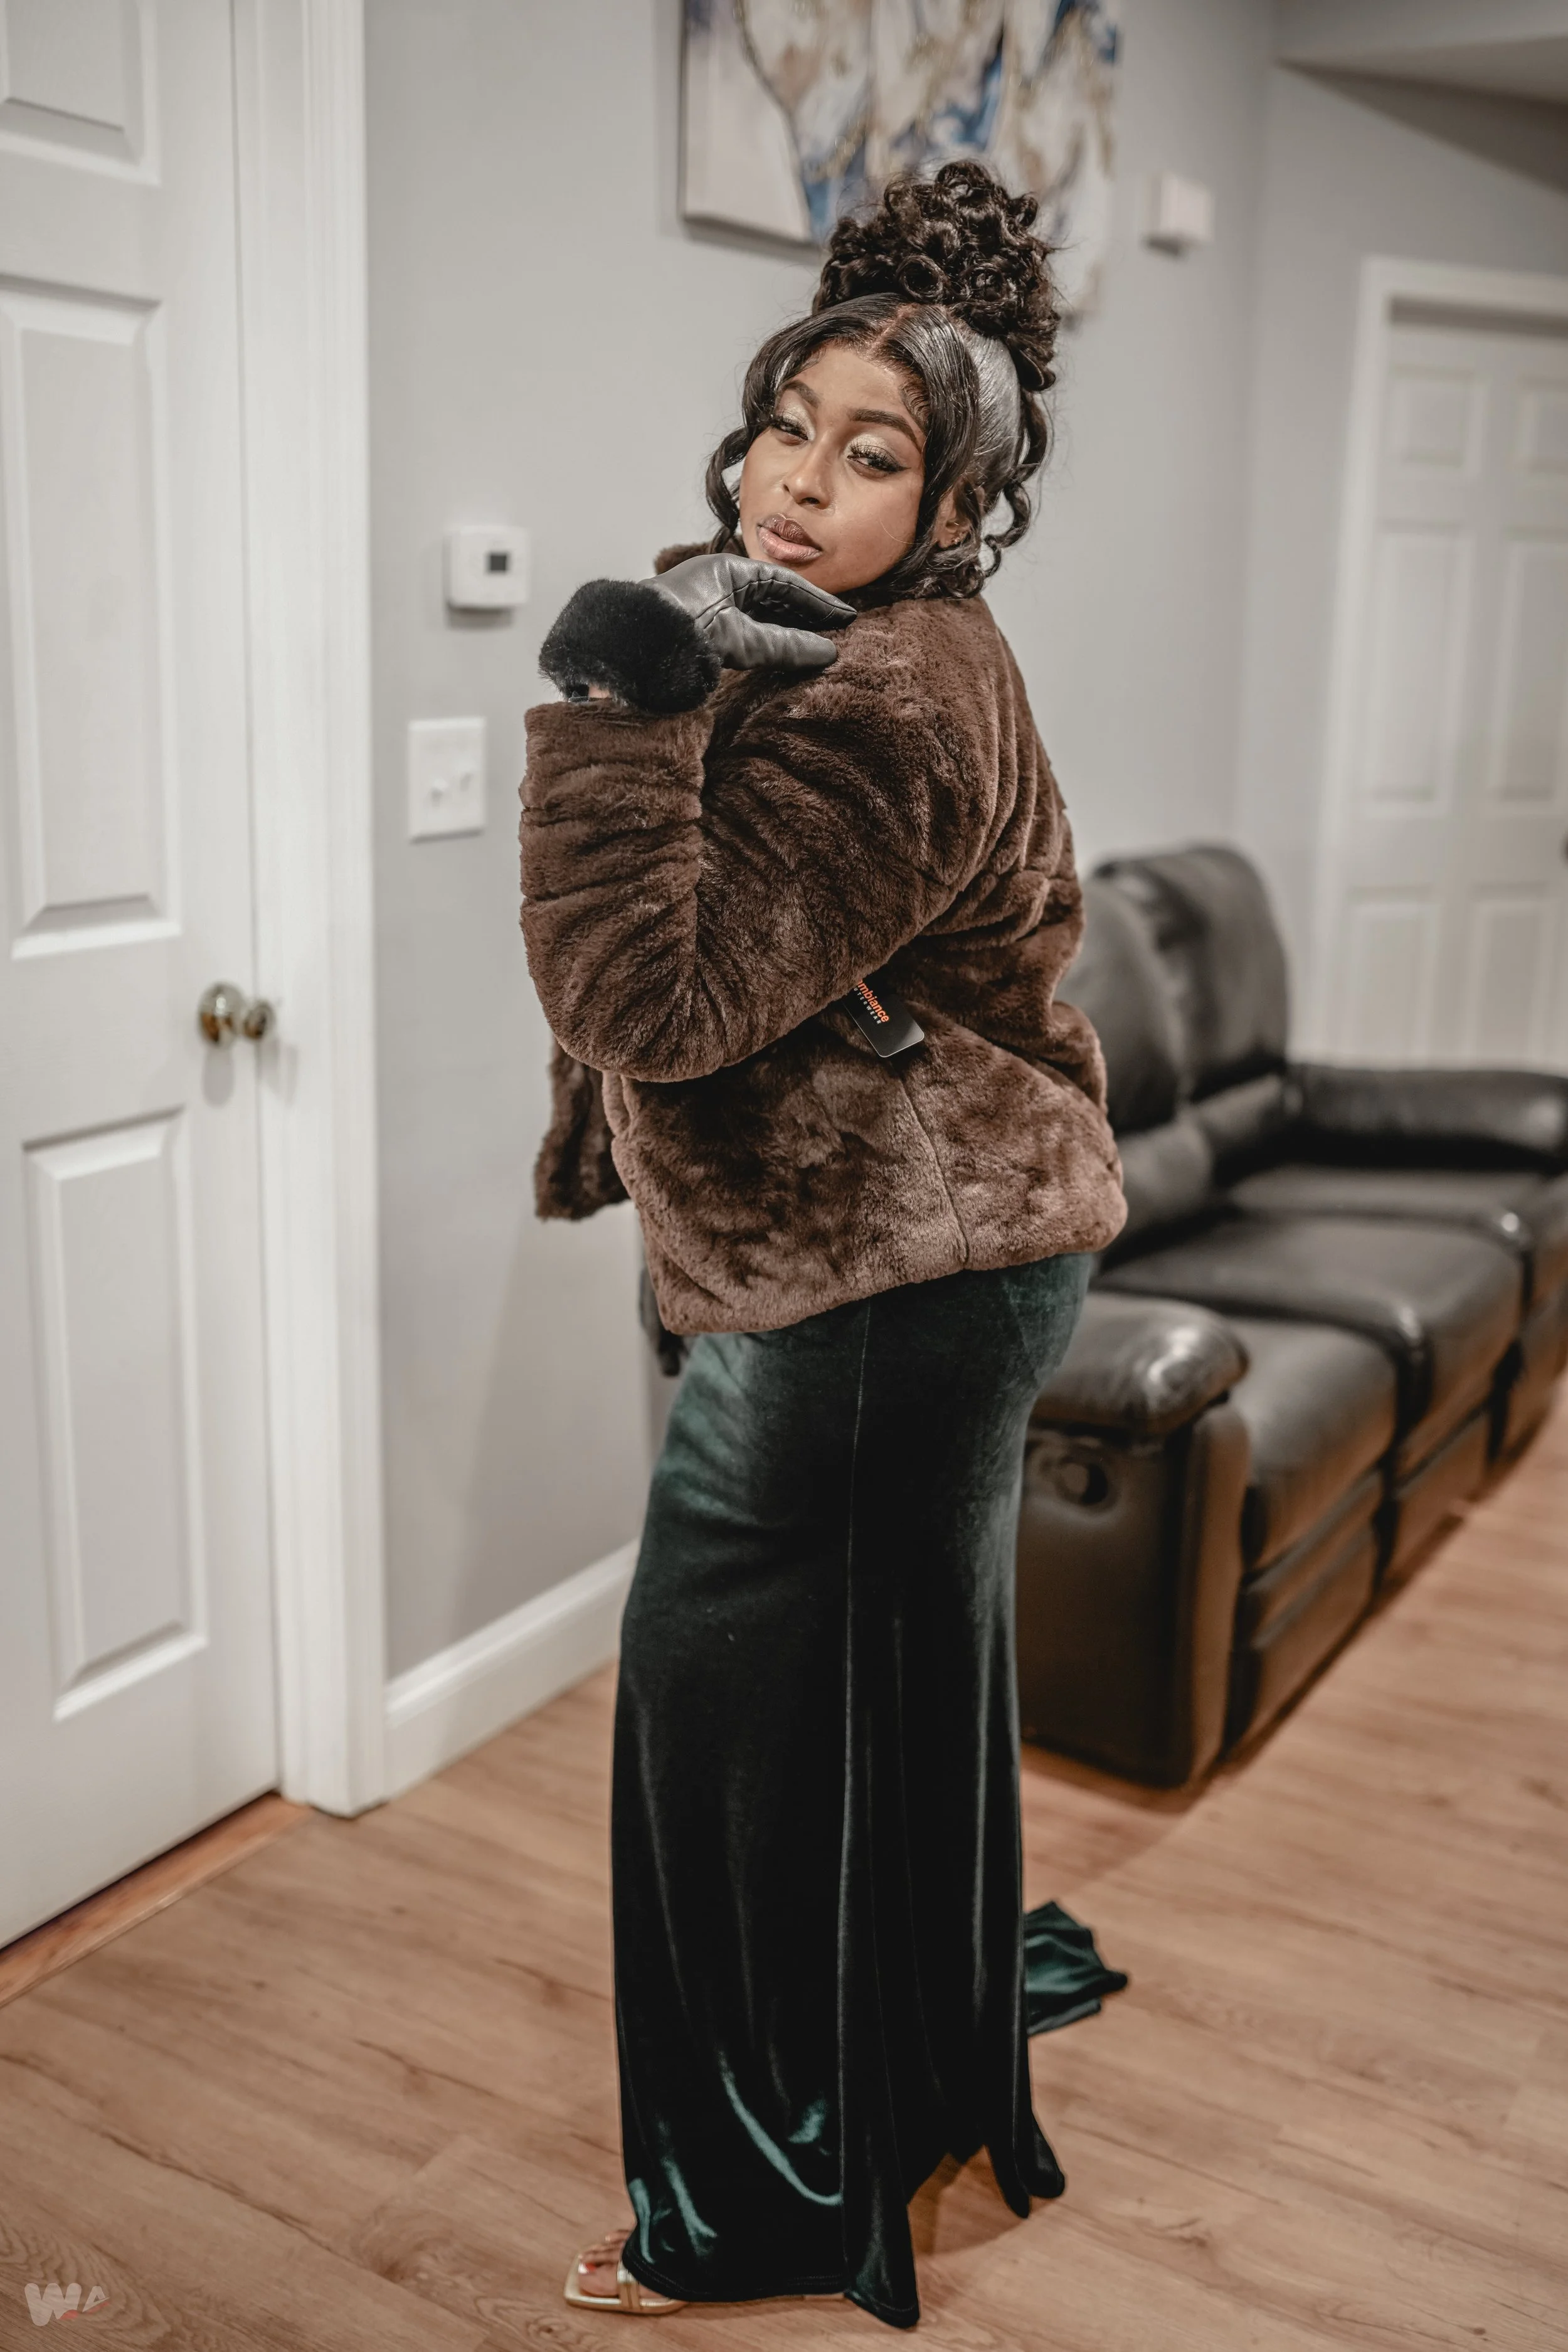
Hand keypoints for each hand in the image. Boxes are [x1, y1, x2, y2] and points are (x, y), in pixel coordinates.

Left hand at [647, 553, 855, 674]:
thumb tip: (827, 653)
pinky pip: (741, 633)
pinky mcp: (696, 632)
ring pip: (756, 616)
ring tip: (816, 646)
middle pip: (772, 596)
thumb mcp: (739, 640)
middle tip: (837, 633)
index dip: (818, 601)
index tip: (846, 617)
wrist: (625, 655)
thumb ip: (784, 646)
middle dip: (805, 615)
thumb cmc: (676, 634)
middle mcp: (715, 582)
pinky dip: (764, 643)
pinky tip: (779, 656)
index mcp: (725, 570)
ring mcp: (705, 606)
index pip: (783, 582)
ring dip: (786, 630)